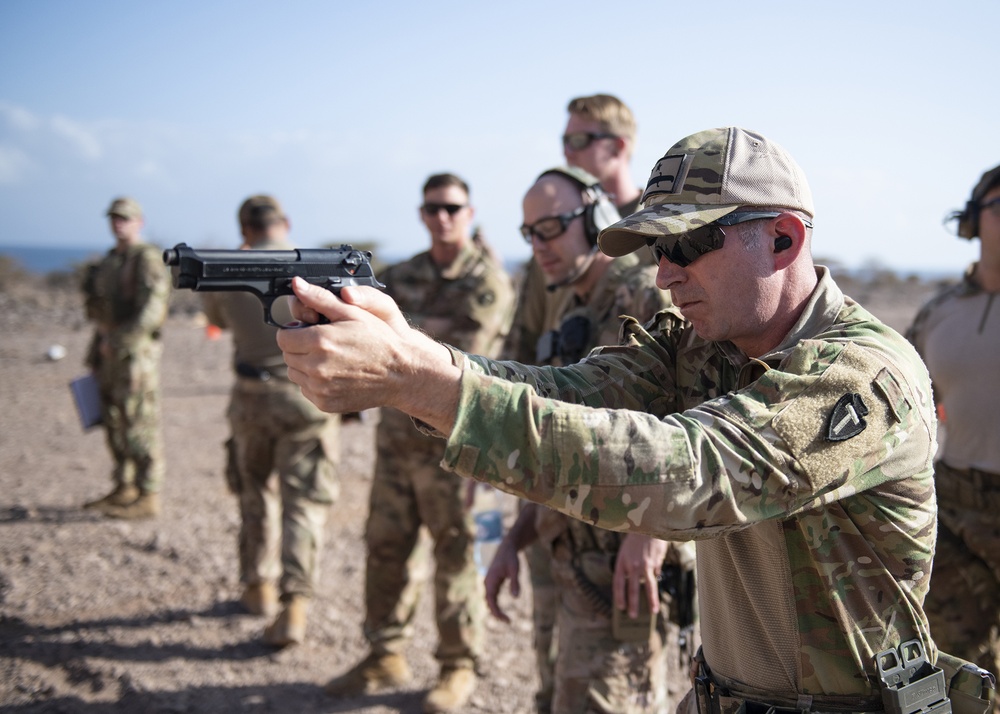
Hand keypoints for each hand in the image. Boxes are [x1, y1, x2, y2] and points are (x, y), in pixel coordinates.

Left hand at [277, 278, 458, 424]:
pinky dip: (315, 382)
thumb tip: (297, 285)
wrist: (400, 374)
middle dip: (299, 347)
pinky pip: (307, 390)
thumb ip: (320, 299)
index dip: (295, 331)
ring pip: (294, 373)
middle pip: (287, 355)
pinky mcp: (324, 403)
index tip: (309, 330)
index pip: (283, 336)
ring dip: (305, 365)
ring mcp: (320, 388)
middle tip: (324, 343)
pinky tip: (335, 374)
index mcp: (320, 341)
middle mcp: (316, 367)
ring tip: (330, 358)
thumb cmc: (379, 340)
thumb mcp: (353, 313)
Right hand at [484, 538, 520, 623]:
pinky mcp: (493, 583)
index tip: (505, 620)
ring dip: (496, 610)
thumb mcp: (515, 569)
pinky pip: (493, 597)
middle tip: (508, 622)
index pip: (491, 601)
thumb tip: (516, 597)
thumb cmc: (511, 557)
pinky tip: (502, 611)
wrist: (507, 548)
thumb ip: (515, 582)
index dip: (496, 612)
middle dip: (496, 613)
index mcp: (490, 580)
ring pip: (490, 600)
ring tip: (506, 619)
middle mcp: (488, 583)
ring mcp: (489, 583)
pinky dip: (496, 605)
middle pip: (489, 602)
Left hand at [613, 533, 667, 617]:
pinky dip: (656, 576)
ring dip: (651, 600)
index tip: (620, 607)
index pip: (618, 583)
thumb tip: (638, 580)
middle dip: (632, 603)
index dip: (619, 596)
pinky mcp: (656, 562)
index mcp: (621, 562)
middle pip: (632, 588)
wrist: (647, 523)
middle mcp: (632, 565)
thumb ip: (630, 566)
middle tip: (632, 616)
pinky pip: (656, 573)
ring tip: (652, 612)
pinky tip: (656, 575)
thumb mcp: (626, 551)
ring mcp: (645, 565)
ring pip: (648, 586)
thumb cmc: (635, 537)